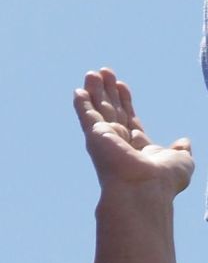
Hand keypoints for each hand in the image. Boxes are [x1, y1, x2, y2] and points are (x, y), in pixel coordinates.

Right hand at [77, 69, 194, 205]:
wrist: (145, 189)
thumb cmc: (163, 180)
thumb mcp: (181, 161)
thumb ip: (181, 150)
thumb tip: (184, 143)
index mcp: (136, 148)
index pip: (128, 118)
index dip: (125, 101)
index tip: (122, 85)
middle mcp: (118, 143)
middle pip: (112, 110)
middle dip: (108, 92)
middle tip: (104, 72)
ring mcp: (105, 139)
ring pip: (100, 109)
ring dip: (96, 91)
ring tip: (93, 73)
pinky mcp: (95, 136)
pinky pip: (87, 116)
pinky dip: (82, 104)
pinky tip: (79, 91)